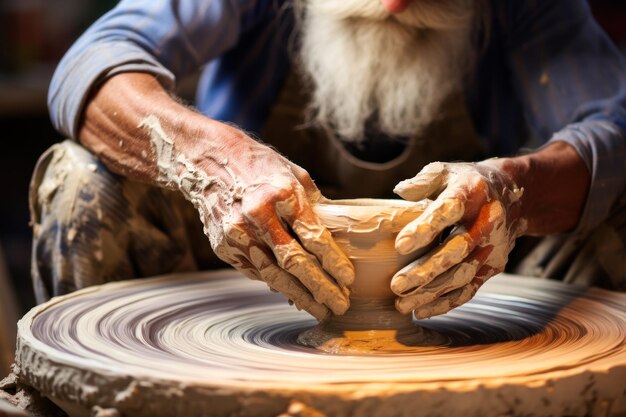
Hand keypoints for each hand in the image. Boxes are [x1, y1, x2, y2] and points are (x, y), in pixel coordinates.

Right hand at [167, 125, 354, 320]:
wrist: (209, 162)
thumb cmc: (260, 166)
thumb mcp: (294, 175)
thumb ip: (316, 206)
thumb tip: (342, 236)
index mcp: (281, 193)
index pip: (313, 236)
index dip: (333, 262)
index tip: (348, 280)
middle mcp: (257, 216)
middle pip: (295, 262)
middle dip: (321, 288)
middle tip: (340, 305)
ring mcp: (237, 234)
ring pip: (274, 275)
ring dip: (301, 296)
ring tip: (321, 310)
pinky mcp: (224, 246)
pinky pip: (257, 271)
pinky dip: (277, 285)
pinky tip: (296, 295)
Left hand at [390, 161, 526, 318]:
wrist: (514, 196)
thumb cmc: (466, 182)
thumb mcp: (447, 171)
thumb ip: (424, 181)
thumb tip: (401, 192)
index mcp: (472, 193)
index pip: (448, 210)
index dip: (425, 228)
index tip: (400, 245)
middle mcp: (486, 221)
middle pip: (456, 250)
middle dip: (426, 270)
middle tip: (396, 285)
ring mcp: (492, 247)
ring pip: (462, 274)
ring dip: (432, 292)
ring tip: (402, 304)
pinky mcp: (493, 266)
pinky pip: (470, 288)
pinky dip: (446, 302)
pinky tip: (422, 310)